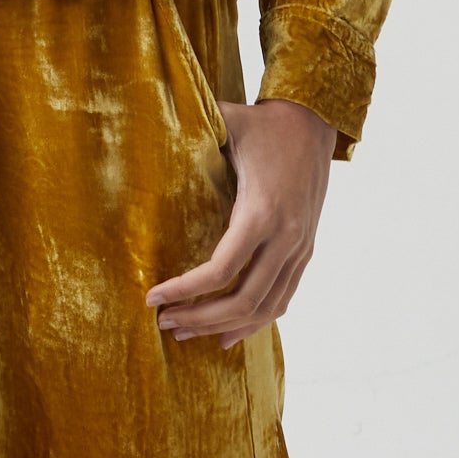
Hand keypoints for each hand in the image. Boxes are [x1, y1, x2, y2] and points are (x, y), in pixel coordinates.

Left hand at [144, 97, 335, 344]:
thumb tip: (145, 130)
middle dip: (199, 318)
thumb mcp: (225, 124)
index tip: (151, 297)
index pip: (220, 271)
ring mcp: (299, 248)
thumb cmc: (262, 123)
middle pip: (242, 300)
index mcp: (261, 213)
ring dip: (223, 327)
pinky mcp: (305, 251)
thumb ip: (188, 132)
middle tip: (163, 322)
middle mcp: (286, 238)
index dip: (183, 291)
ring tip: (185, 332)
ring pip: (265, 308)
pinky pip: (282, 299)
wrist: (313, 122)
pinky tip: (227, 335)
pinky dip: (254, 322)